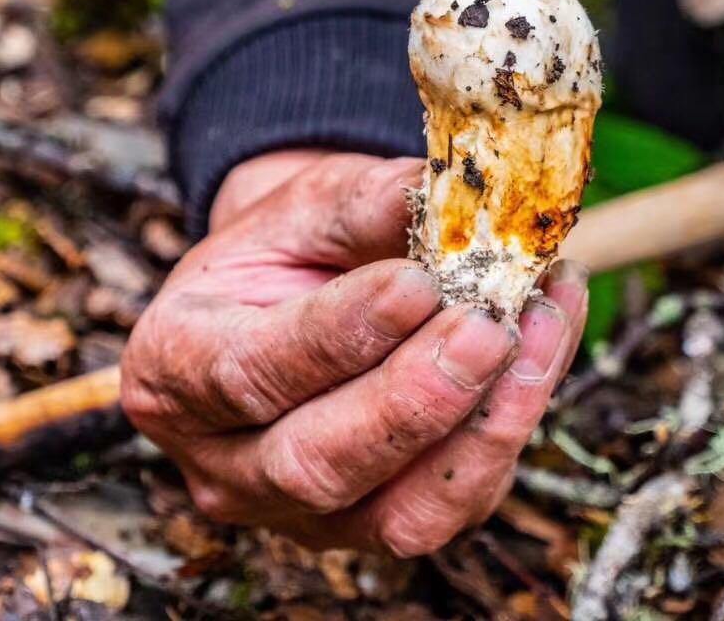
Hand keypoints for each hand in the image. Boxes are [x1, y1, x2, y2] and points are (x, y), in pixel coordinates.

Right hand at [121, 150, 587, 554]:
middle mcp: (225, 461)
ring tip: (539, 332)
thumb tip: (451, 198)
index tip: (418, 283)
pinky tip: (548, 347)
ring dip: (483, 427)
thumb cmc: (296, 247)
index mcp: (175, 366)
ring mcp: (301, 512)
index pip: (250, 372)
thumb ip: (369, 203)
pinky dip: (511, 432)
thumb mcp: (310, 204)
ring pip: (396, 513)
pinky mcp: (379, 526)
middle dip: (415, 399)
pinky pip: (453, 509)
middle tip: (489, 326)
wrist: (304, 290)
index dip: (340, 335)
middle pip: (317, 463)